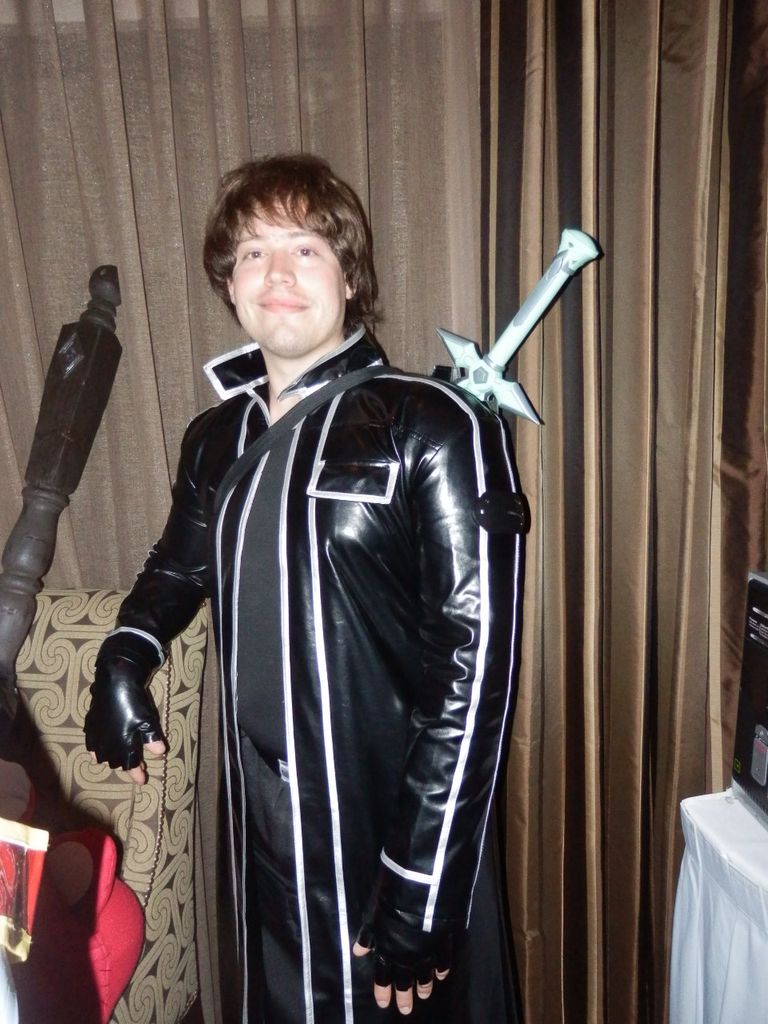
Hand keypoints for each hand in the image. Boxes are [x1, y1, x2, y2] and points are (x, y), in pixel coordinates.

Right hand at [84, 654, 165, 784]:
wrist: (115, 682)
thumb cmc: (134, 702)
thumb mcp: (148, 720)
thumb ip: (152, 739)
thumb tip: (159, 754)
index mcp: (123, 743)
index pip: (130, 765)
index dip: (136, 774)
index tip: (142, 781)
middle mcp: (107, 743)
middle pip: (116, 761)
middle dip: (126, 765)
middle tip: (137, 765)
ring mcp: (96, 735)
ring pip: (102, 756)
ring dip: (112, 759)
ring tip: (121, 757)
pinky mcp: (90, 726)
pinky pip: (90, 745)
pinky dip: (96, 751)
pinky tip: (97, 752)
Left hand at [352, 900, 451, 1014]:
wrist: (418, 897)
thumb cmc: (391, 905)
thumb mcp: (373, 919)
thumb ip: (367, 937)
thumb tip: (358, 951)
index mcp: (388, 953)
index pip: (383, 977)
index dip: (383, 991)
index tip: (383, 1004)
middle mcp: (406, 959)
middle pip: (405, 982)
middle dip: (404, 997)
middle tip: (405, 1010)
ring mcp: (426, 954)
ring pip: (425, 977)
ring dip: (424, 987)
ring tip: (424, 996)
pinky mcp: (442, 945)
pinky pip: (443, 963)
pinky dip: (442, 971)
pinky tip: (441, 976)